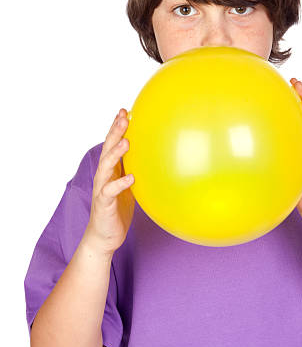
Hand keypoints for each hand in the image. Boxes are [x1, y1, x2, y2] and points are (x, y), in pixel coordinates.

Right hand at [83, 108, 134, 256]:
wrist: (104, 235)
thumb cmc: (117, 210)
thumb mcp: (128, 187)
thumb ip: (135, 171)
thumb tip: (154, 159)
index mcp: (110, 170)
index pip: (112, 143)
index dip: (116, 127)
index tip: (125, 111)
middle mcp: (104, 175)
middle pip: (108, 149)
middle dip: (115, 132)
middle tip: (123, 117)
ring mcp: (102, 188)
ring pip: (106, 166)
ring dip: (116, 153)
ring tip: (126, 141)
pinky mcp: (105, 203)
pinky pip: (111, 191)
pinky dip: (121, 183)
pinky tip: (131, 177)